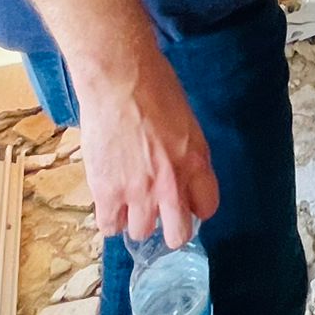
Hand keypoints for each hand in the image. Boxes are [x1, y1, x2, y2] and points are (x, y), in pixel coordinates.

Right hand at [74, 51, 218, 246]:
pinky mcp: (107, 192)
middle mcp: (171, 185)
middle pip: (177, 235)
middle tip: (159, 212)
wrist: (118, 79)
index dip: (195, 206)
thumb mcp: (186, 122)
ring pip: (141, 233)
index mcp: (196, 162)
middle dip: (170, 227)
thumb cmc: (155, 87)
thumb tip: (182, 173)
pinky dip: (109, 216)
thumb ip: (186, 154)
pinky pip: (109, 226)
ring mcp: (137, 192)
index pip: (207, 207)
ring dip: (135, 218)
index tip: (186, 201)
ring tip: (128, 199)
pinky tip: (109, 199)